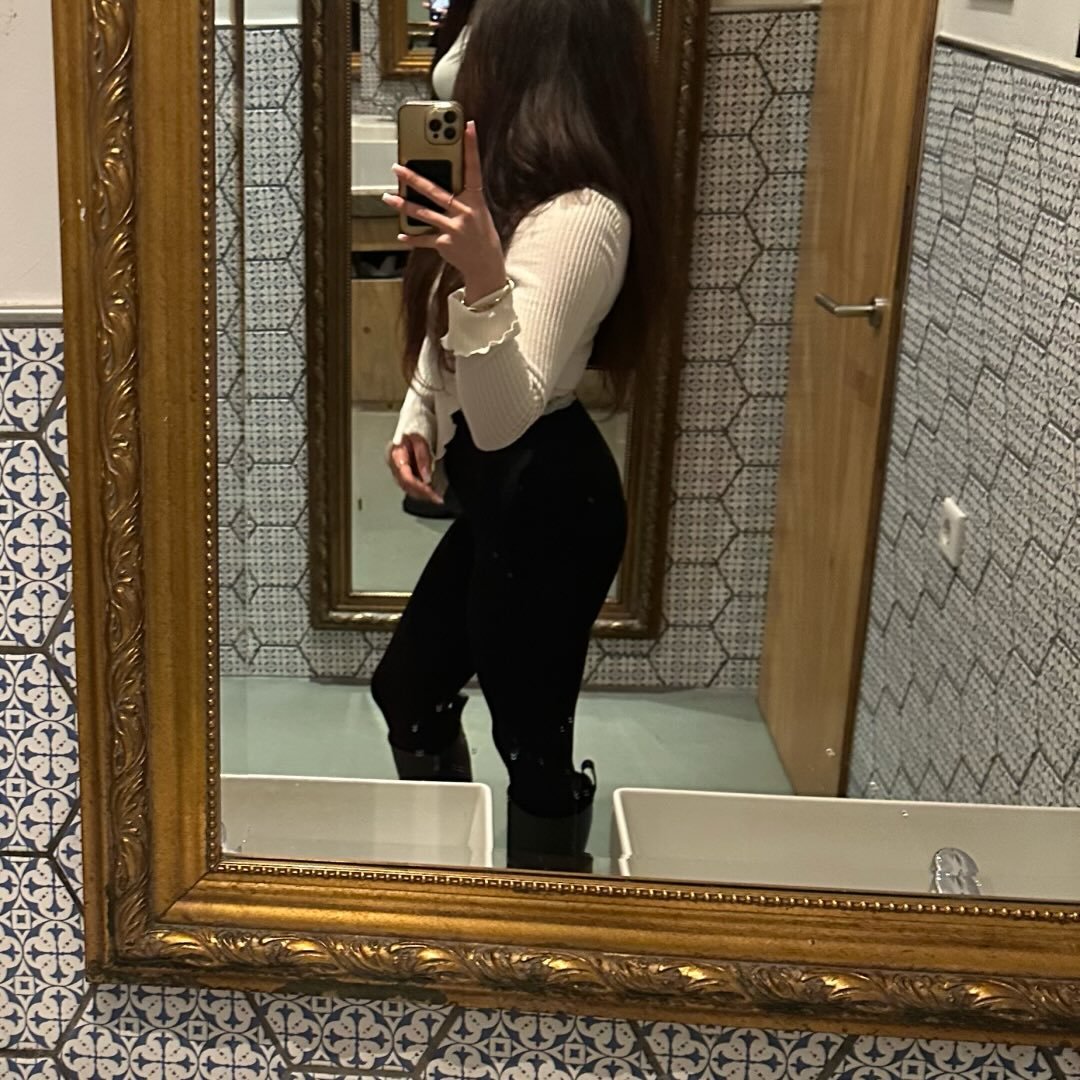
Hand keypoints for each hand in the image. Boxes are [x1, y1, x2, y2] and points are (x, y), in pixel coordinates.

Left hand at [382, 122, 507, 303]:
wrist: (486, 265)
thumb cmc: (480, 234)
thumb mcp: (477, 211)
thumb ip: (461, 196)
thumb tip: (436, 181)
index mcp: (475, 200)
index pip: (473, 168)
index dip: (471, 147)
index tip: (467, 126)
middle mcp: (464, 213)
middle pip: (435, 191)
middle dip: (414, 178)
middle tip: (397, 167)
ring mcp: (453, 229)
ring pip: (423, 213)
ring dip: (403, 205)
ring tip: (387, 197)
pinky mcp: (445, 244)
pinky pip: (424, 239)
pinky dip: (412, 238)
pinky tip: (400, 234)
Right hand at [389, 433, 442, 504]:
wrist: (414, 420)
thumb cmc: (416, 426)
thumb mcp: (420, 438)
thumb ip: (422, 457)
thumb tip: (426, 477)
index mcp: (395, 454)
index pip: (405, 477)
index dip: (418, 486)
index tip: (430, 491)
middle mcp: (394, 464)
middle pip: (406, 485)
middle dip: (422, 494)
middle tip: (437, 498)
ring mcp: (397, 468)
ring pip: (407, 487)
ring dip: (422, 494)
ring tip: (436, 497)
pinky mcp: (403, 471)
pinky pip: (410, 484)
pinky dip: (421, 490)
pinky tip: (431, 492)